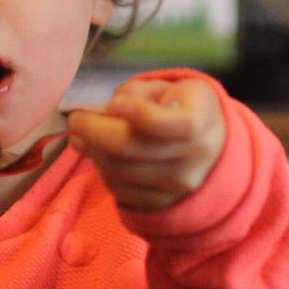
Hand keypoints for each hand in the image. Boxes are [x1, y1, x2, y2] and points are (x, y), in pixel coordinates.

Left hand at [68, 77, 225, 209]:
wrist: (213, 149)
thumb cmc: (184, 107)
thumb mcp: (170, 86)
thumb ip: (139, 91)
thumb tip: (106, 111)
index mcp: (199, 122)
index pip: (157, 122)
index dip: (129, 111)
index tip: (113, 103)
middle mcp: (191, 159)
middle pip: (127, 148)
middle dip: (92, 131)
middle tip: (75, 119)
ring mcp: (176, 187)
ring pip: (117, 170)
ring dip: (92, 150)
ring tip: (81, 134)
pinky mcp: (160, 203)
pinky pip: (119, 189)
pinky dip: (102, 169)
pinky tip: (98, 154)